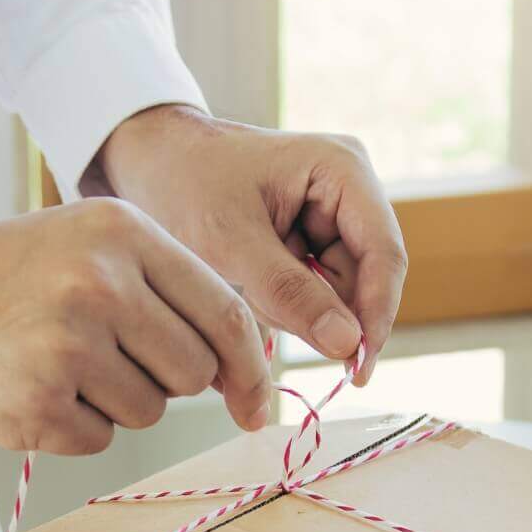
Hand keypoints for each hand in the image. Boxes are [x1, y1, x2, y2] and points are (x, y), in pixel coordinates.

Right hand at [0, 201, 273, 454]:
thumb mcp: (82, 245)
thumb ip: (163, 288)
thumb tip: (244, 366)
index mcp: (122, 232)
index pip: (227, 313)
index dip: (251, 369)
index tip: (255, 404)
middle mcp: (101, 283)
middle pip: (194, 371)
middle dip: (163, 379)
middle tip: (100, 355)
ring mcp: (67, 346)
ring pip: (149, 411)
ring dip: (112, 403)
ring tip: (51, 361)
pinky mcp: (35, 406)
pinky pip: (99, 439)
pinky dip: (70, 426)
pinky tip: (24, 385)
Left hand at [86, 105, 407, 383]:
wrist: (147, 160)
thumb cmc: (182, 181)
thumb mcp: (230, 242)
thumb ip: (290, 294)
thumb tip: (349, 345)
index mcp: (342, 170)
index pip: (384, 253)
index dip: (377, 315)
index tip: (358, 370)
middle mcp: (347, 189)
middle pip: (363, 276)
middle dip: (321, 312)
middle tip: (268, 321)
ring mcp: (329, 215)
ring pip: (335, 291)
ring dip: (294, 309)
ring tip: (244, 288)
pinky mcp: (308, 238)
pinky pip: (311, 290)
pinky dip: (280, 304)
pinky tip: (247, 289)